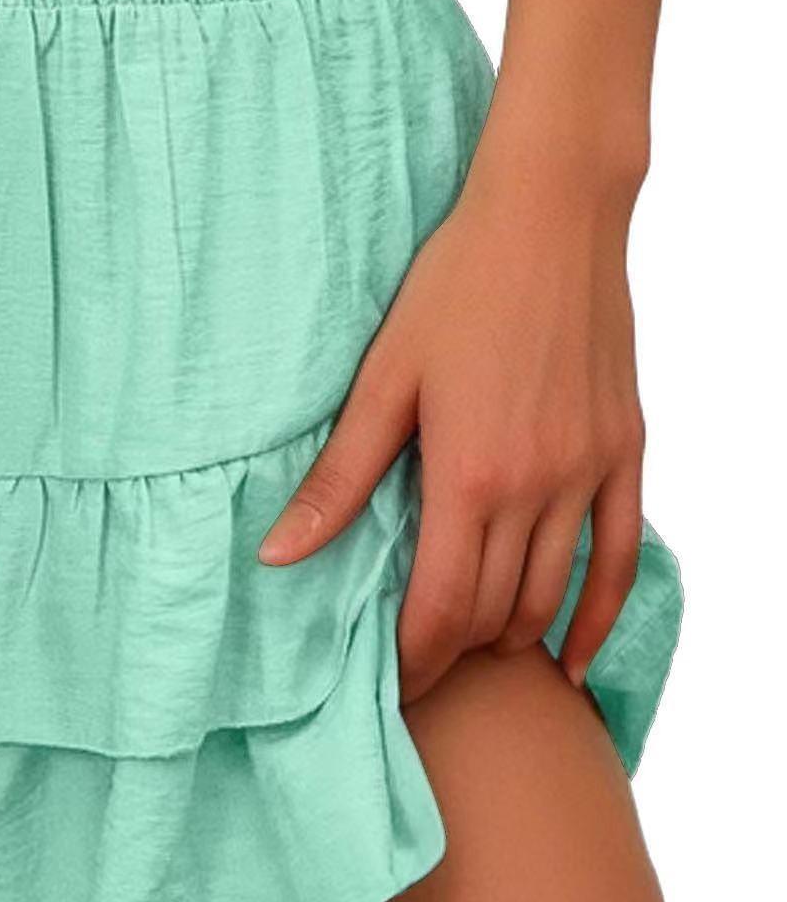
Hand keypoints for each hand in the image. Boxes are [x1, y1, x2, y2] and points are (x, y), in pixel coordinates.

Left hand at [256, 157, 647, 705]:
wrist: (550, 219)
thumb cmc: (454, 289)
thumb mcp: (382, 380)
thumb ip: (339, 478)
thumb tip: (277, 554)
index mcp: (468, 475)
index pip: (439, 608)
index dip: (413, 659)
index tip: (389, 682)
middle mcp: (537, 487)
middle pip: (493, 612)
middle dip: (451, 653)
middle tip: (418, 669)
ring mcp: (590, 473)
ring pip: (551, 594)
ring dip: (508, 635)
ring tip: (469, 651)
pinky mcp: (626, 451)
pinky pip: (619, 557)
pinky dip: (596, 615)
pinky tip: (569, 655)